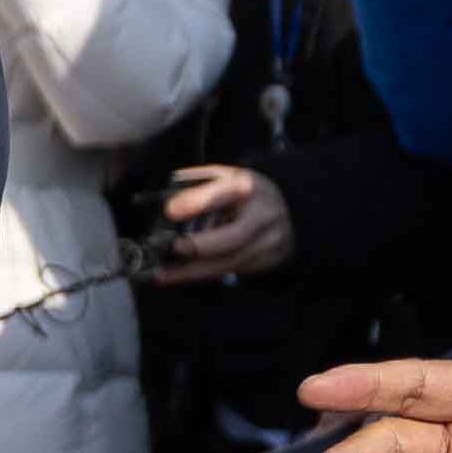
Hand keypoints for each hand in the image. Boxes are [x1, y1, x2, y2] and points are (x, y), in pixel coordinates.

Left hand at [152, 165, 294, 284]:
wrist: (289, 207)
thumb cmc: (245, 192)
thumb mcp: (225, 176)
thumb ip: (197, 185)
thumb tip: (165, 203)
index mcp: (247, 187)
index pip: (222, 195)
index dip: (196, 203)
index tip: (170, 211)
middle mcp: (263, 215)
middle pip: (232, 237)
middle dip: (199, 246)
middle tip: (171, 249)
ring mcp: (269, 240)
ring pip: (229, 262)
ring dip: (192, 271)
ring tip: (162, 274)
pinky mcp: (268, 260)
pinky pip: (231, 271)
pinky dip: (203, 275)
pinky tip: (181, 275)